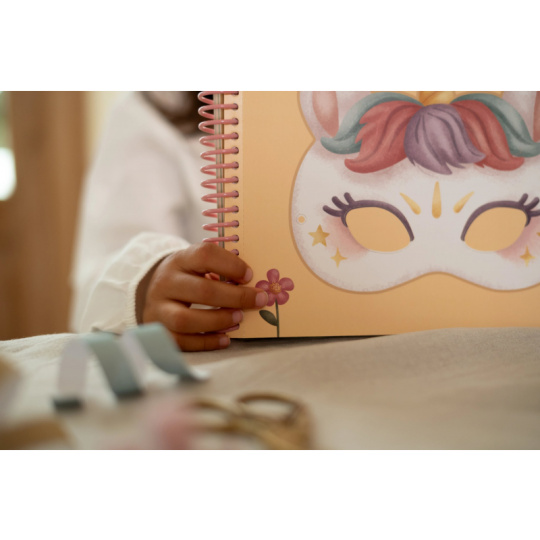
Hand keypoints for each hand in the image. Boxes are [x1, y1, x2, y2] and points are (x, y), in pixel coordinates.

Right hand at [137, 243, 267, 350]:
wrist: (156, 292)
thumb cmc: (189, 277)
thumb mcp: (199, 265)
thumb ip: (222, 270)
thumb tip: (255, 286)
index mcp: (180, 259)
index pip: (204, 255)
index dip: (231, 265)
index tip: (249, 275)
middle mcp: (165, 282)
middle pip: (202, 291)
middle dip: (236, 297)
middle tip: (257, 300)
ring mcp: (159, 308)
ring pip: (186, 319)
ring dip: (218, 320)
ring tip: (238, 318)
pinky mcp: (159, 331)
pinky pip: (181, 342)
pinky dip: (206, 342)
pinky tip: (225, 339)